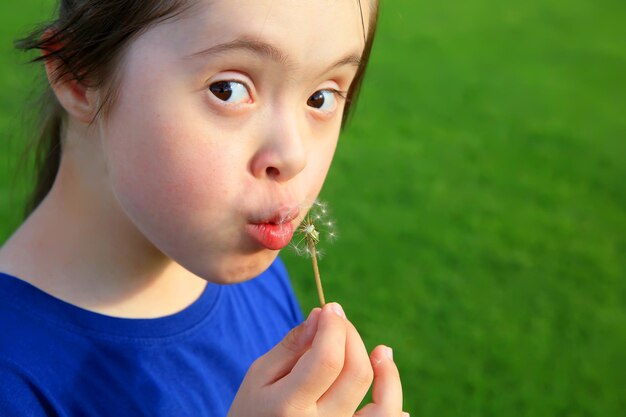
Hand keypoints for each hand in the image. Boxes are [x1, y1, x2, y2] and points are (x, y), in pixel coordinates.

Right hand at [227, 303, 407, 416]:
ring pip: (384, 405)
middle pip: (356, 373)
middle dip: (350, 336)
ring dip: (389, 374)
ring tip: (382, 350)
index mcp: (289, 407)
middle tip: (337, 321)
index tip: (330, 308)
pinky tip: (386, 381)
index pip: (327, 359)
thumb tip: (322, 315)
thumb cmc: (253, 409)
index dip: (334, 327)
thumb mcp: (260, 375)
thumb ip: (292, 346)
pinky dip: (392, 402)